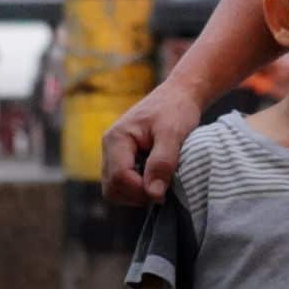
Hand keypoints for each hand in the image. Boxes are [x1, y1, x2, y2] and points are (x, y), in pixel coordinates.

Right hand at [102, 80, 200, 204]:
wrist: (179, 94)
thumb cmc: (176, 109)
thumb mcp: (173, 133)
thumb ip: (162, 162)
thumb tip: (154, 194)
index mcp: (116, 138)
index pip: (119, 177)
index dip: (140, 190)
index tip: (164, 191)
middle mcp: (109, 147)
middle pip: (111, 187)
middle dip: (136, 194)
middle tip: (163, 189)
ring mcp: (113, 153)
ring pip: (114, 188)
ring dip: (136, 193)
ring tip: (160, 182)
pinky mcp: (121, 158)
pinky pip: (122, 183)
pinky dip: (138, 187)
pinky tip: (156, 178)